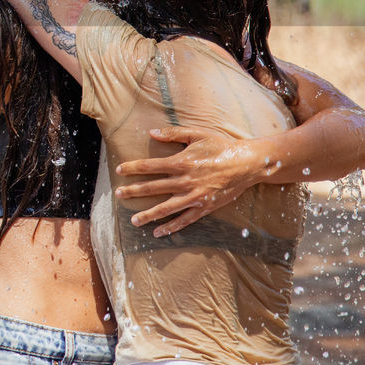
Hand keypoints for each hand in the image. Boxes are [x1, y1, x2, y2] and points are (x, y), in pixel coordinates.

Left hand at [114, 126, 260, 236]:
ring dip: (148, 215)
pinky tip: (158, 232)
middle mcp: (185, 181)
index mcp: (181, 162)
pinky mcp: (205, 207)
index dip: (133, 168)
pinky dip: (171, 227)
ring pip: (166, 208)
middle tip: (118, 195)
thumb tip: (151, 133)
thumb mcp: (197, 134)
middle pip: (154, 188)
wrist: (247, 164)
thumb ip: (173, 133)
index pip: (150, 166)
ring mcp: (195, 196)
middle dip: (134, 191)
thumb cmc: (221, 146)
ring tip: (133, 220)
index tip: (119, 170)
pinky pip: (185, 220)